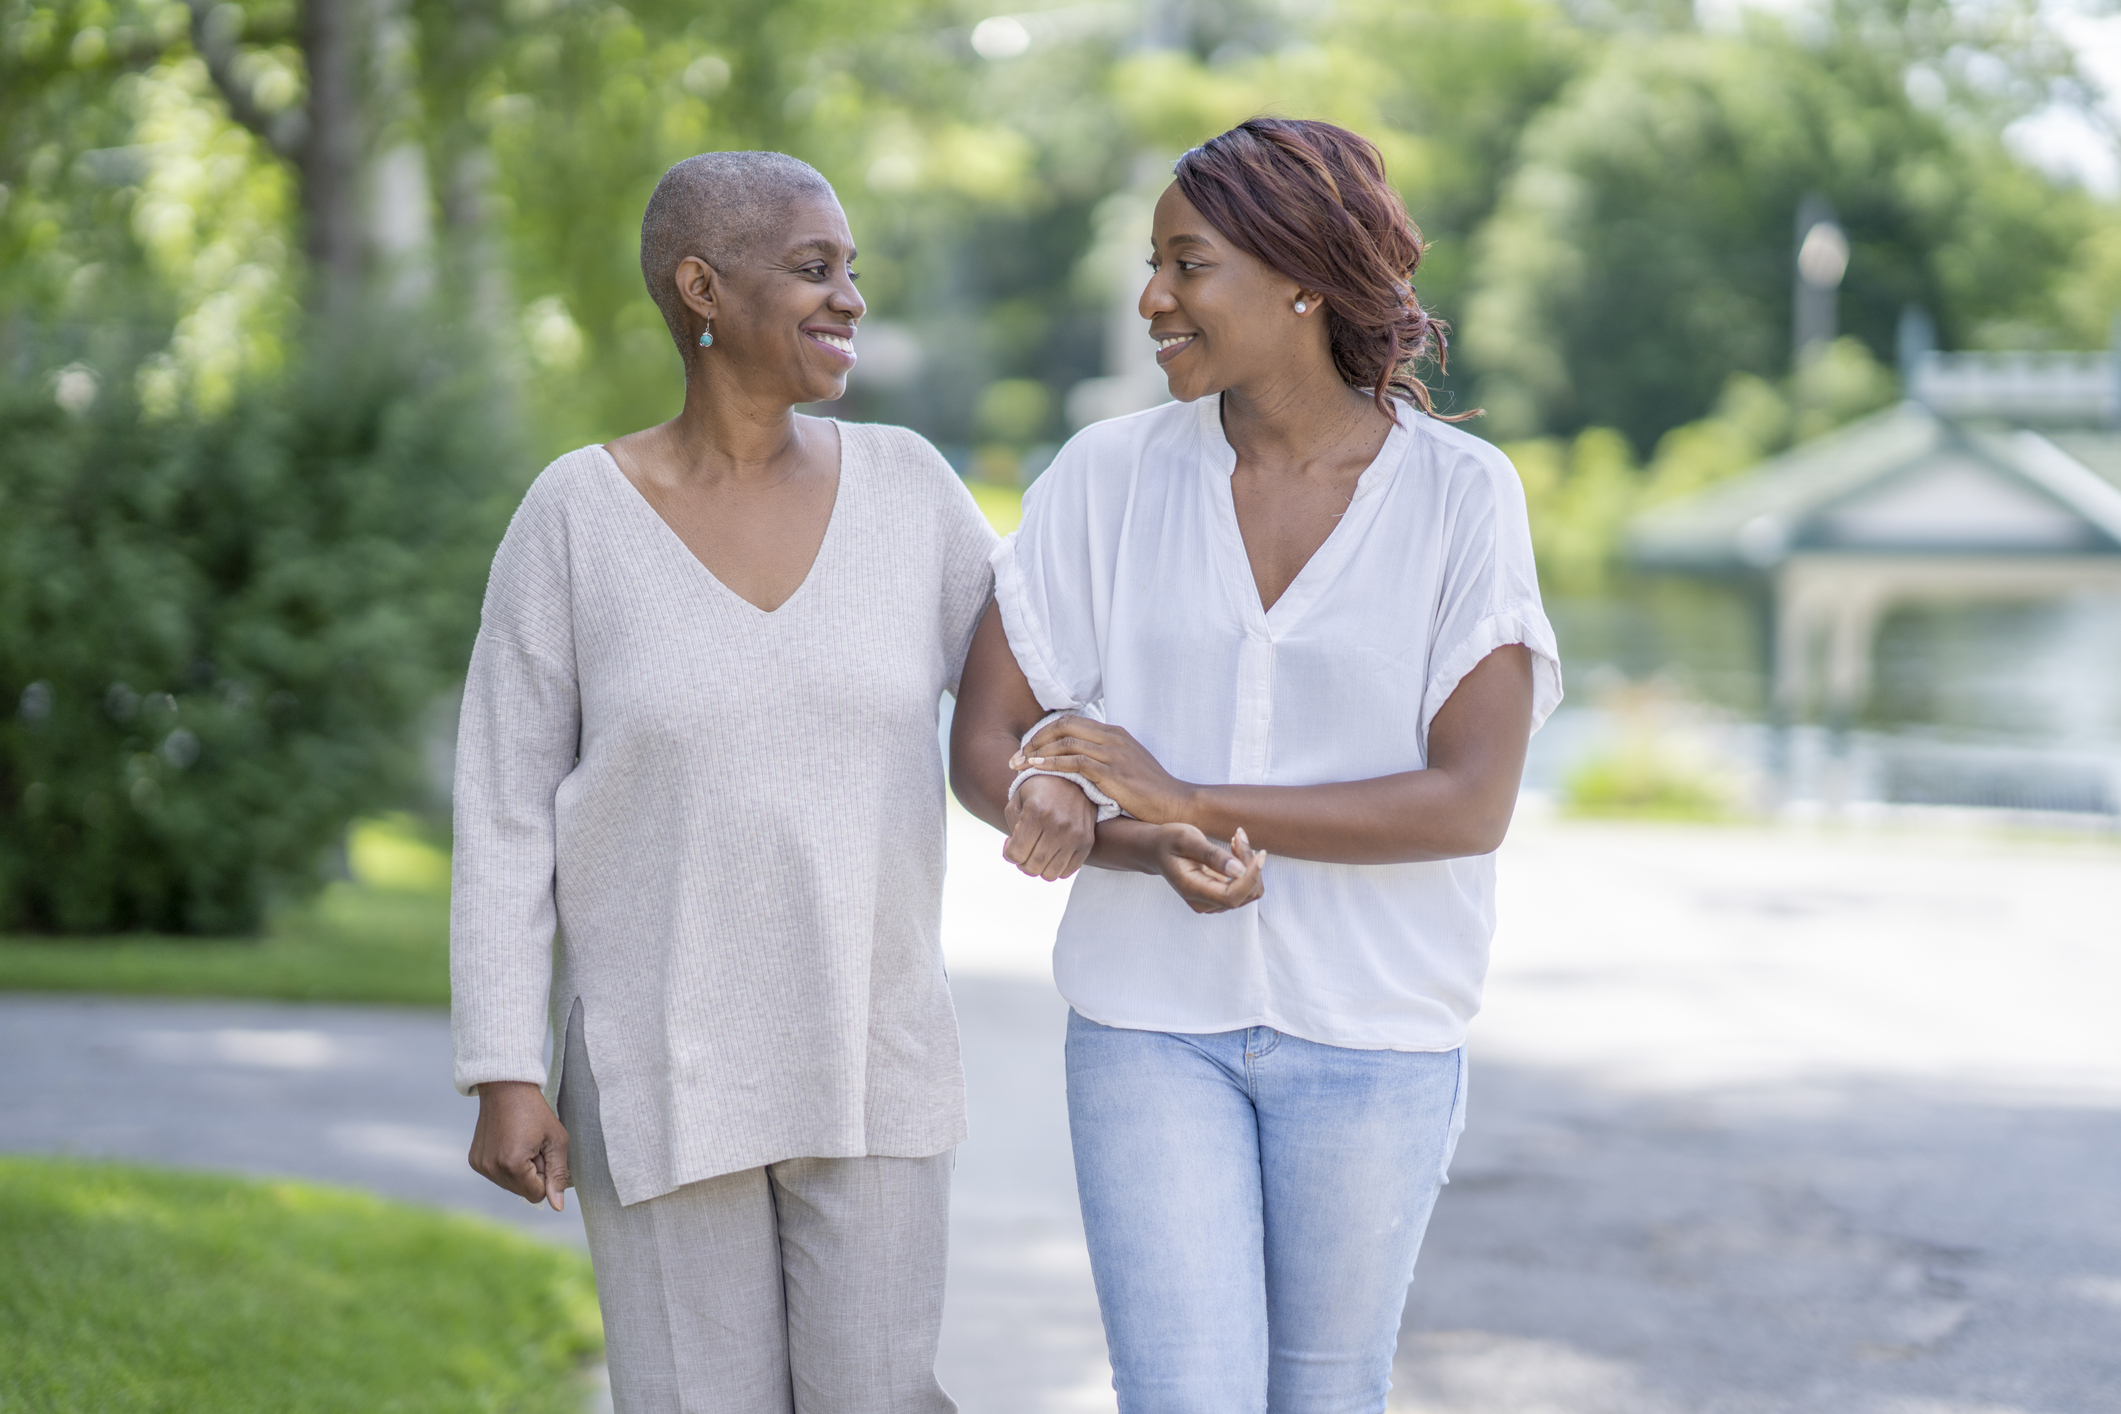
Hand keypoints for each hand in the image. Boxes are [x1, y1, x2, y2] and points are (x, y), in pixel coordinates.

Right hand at [469, 1080, 570, 1209]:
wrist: (507, 1088)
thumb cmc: (536, 1112)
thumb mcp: (557, 1140)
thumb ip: (559, 1175)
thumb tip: (557, 1206)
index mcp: (512, 1165)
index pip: (537, 1195)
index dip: (546, 1176)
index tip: (544, 1154)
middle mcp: (492, 1169)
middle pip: (523, 1192)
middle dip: (533, 1174)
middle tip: (534, 1146)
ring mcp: (481, 1165)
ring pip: (510, 1185)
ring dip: (520, 1170)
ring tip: (521, 1143)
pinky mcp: (475, 1161)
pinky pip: (497, 1175)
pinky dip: (507, 1165)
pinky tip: (509, 1143)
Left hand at [1004, 773, 1096, 879]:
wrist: (1072, 778)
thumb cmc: (1038, 790)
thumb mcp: (1016, 800)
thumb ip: (1011, 829)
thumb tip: (1015, 857)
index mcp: (1036, 812)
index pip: (1015, 854)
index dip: (1008, 853)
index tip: (1011, 844)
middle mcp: (1058, 825)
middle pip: (1032, 867)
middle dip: (1022, 863)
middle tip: (1024, 850)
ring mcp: (1075, 835)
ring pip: (1050, 874)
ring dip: (1040, 868)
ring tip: (1038, 853)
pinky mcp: (1087, 841)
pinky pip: (1068, 871)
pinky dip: (1057, 868)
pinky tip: (1052, 853)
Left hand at [1011, 718, 1192, 823]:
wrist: (1176, 804)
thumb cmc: (1151, 792)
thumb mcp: (1127, 767)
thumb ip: (1104, 760)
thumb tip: (1079, 767)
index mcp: (1115, 734)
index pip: (1071, 722)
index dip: (1044, 733)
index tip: (1028, 749)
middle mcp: (1113, 738)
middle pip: (1064, 726)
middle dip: (1035, 739)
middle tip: (1017, 757)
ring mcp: (1113, 753)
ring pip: (1066, 741)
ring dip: (1037, 752)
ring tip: (1019, 765)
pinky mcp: (1113, 772)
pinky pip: (1075, 761)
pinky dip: (1052, 763)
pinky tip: (1037, 769)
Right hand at [1147, 822, 1264, 913]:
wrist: (1157, 850)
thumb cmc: (1169, 841)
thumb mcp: (1186, 839)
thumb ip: (1212, 855)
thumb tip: (1239, 871)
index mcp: (1192, 890)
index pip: (1231, 897)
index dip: (1250, 878)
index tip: (1260, 853)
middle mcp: (1204, 902)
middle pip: (1245, 893)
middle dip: (1250, 864)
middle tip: (1239, 835)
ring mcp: (1213, 902)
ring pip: (1250, 890)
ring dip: (1250, 864)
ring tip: (1237, 839)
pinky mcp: (1221, 896)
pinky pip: (1245, 886)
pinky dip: (1247, 866)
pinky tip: (1234, 848)